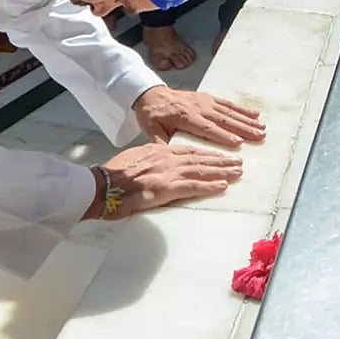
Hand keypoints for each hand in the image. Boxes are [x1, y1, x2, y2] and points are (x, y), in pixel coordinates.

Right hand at [89, 144, 242, 218]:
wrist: (102, 185)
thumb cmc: (113, 176)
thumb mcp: (134, 160)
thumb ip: (149, 162)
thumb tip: (157, 168)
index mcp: (158, 151)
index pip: (188, 150)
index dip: (206, 153)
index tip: (219, 155)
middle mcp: (166, 158)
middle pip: (199, 158)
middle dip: (220, 160)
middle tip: (238, 162)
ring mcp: (168, 172)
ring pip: (201, 170)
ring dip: (221, 171)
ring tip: (237, 171)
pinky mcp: (167, 188)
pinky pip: (194, 186)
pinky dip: (210, 186)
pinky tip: (223, 186)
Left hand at [132, 86, 264, 147]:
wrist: (150, 94)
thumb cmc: (152, 115)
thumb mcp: (151, 131)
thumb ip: (160, 143)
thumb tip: (168, 158)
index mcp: (184, 117)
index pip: (207, 128)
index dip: (223, 135)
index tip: (238, 143)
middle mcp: (198, 108)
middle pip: (224, 119)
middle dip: (243, 128)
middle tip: (259, 136)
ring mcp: (205, 101)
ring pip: (229, 111)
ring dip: (246, 120)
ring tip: (261, 128)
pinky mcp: (208, 98)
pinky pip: (227, 104)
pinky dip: (242, 109)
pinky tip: (255, 115)